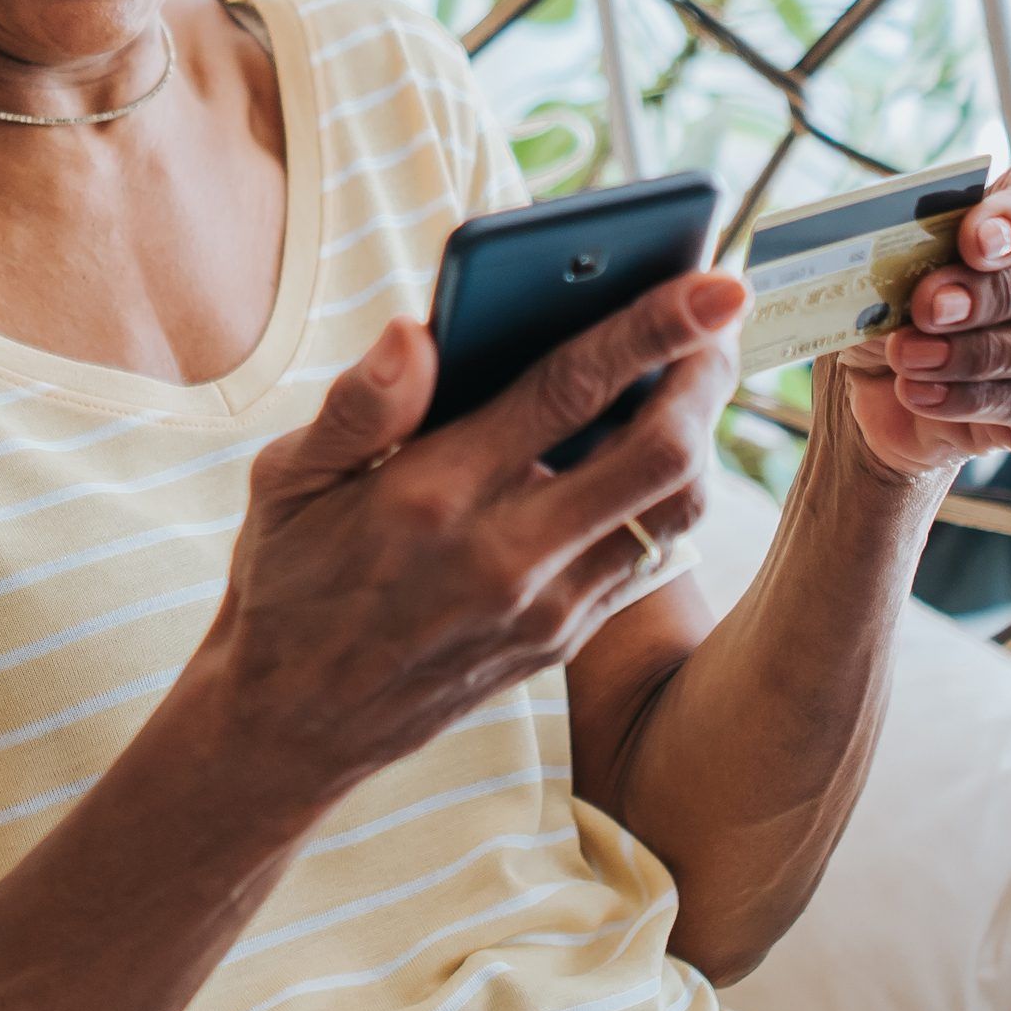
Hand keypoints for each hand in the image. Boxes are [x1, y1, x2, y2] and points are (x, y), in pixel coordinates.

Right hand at [189, 271, 744, 807]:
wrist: (292, 728)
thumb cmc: (286, 580)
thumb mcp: (286, 482)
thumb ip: (357, 405)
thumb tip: (416, 331)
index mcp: (431, 495)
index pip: (567, 390)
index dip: (652, 327)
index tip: (714, 281)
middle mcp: (504, 556)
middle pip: (658, 453)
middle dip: (708, 372)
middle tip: (723, 311)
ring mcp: (544, 608)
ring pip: (673, 510)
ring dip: (703, 431)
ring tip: (700, 367)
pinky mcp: (561, 640)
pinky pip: (647, 557)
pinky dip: (670, 492)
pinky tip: (660, 442)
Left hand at [842, 156, 1010, 481]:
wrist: (885, 377)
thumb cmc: (905, 296)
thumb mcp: (894, 261)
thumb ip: (910, 246)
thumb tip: (896, 257)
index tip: (974, 241)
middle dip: (996, 292)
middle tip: (929, 307)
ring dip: (980, 353)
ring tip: (910, 356)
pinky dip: (972, 399)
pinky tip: (921, 392)